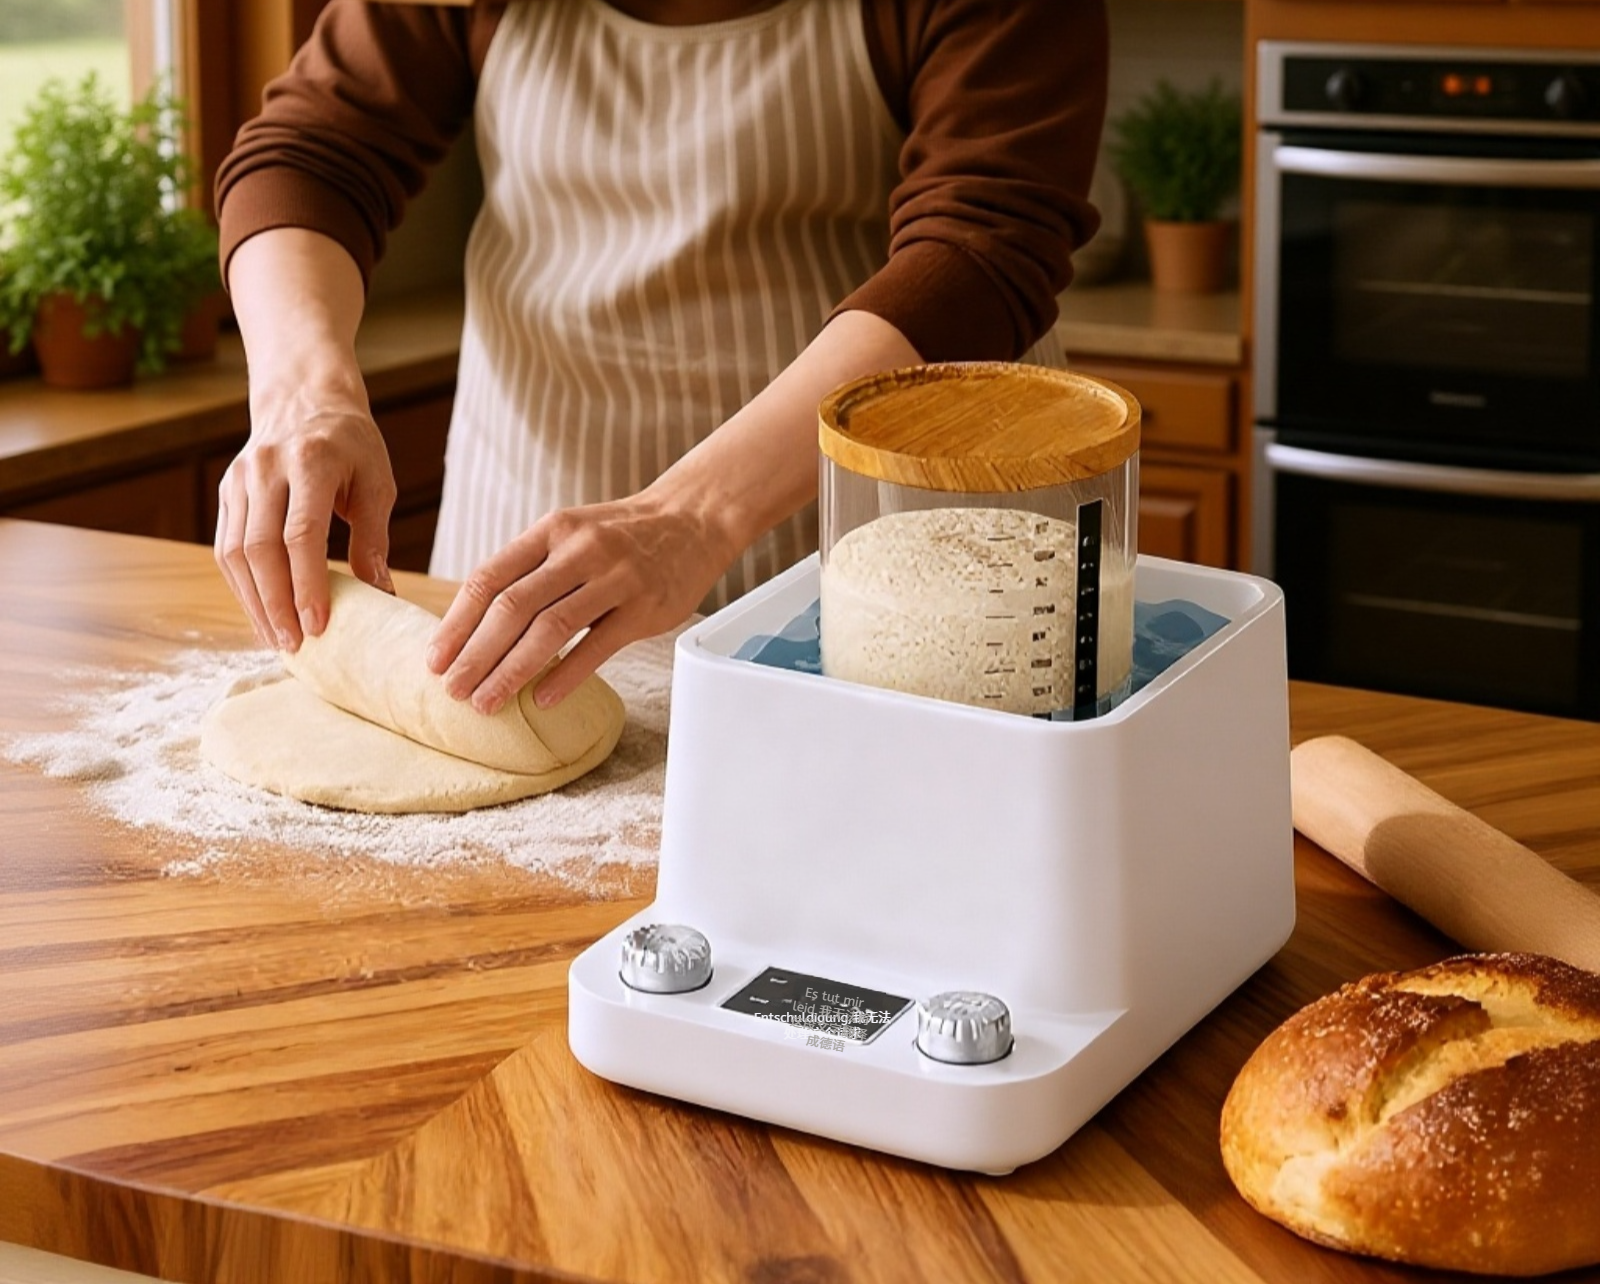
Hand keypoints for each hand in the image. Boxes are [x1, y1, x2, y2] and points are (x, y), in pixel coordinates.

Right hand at [214, 378, 396, 650]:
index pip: (301, 533)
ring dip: (255, 602)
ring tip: (279, 640)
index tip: (319, 625)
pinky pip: (227, 548)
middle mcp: (266, 468)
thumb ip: (374, 538)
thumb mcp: (377, 483)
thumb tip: (380, 596)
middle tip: (296, 645)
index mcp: (310, 461)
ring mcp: (240, 480)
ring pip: (235, 553)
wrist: (306, 399)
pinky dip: (243, 586)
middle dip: (277, 603)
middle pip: (261, 548)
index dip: (307, 584)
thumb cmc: (352, 446)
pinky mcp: (227, 492)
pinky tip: (262, 614)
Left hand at [426, 489, 736, 712]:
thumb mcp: (571, 534)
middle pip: (512, 607)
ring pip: (550, 628)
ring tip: (487, 701)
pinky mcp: (644, 607)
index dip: (457, 623)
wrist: (692, 520)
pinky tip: (541, 699)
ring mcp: (614, 578)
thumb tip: (478, 627)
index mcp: (550, 530)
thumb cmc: (622, 536)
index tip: (436, 660)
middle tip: (453, 691)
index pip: (489, 578)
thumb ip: (531, 570)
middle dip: (476, 654)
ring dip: (512, 670)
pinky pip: (597, 646)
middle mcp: (579, 550)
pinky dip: (565, 675)